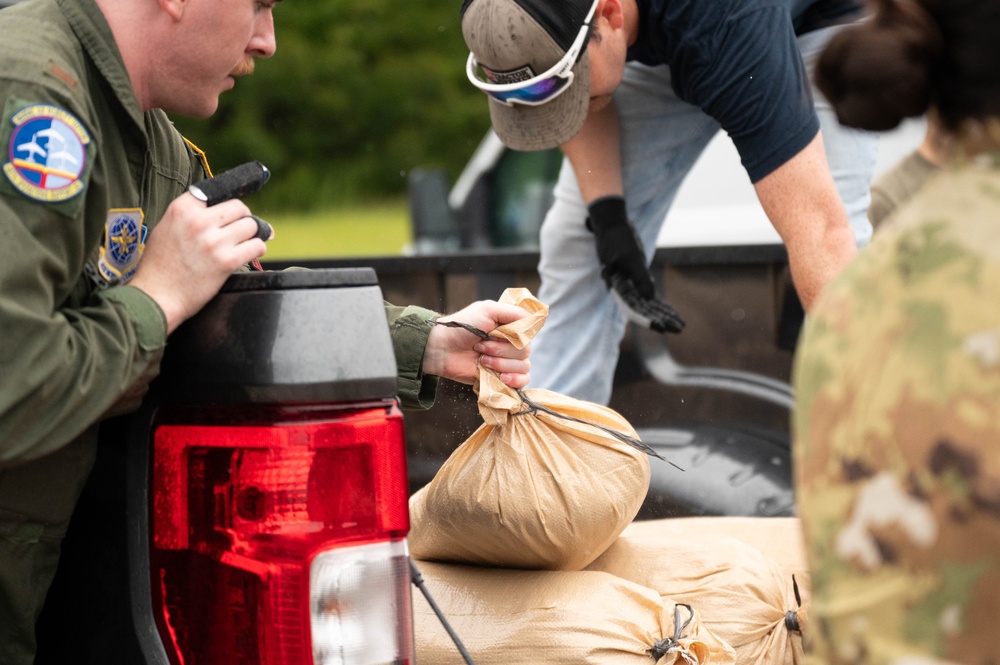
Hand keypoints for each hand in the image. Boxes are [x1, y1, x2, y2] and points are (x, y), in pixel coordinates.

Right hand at [130, 193, 267, 332]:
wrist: (156, 297)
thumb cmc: (159, 266)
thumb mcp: (166, 228)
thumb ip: (189, 216)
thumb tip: (216, 209)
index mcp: (182, 209)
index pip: (217, 192)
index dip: (229, 203)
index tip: (237, 209)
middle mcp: (198, 221)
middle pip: (239, 208)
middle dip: (244, 218)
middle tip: (243, 229)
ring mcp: (213, 241)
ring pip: (251, 226)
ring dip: (252, 235)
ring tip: (246, 242)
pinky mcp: (226, 261)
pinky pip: (256, 246)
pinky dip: (258, 249)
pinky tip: (252, 253)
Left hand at [423, 301, 531, 388]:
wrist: (442, 349)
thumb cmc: (462, 326)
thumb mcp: (487, 310)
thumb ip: (512, 312)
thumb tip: (534, 319)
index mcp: (510, 328)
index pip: (529, 334)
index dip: (517, 336)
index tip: (499, 334)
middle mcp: (511, 345)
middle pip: (525, 352)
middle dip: (502, 351)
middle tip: (480, 347)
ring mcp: (506, 363)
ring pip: (523, 367)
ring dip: (502, 364)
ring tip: (482, 360)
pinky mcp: (501, 379)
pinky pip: (522, 382)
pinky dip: (514, 380)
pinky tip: (501, 377)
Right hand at [588, 196, 684, 333]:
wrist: (611, 224)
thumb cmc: (619, 239)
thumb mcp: (631, 258)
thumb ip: (640, 278)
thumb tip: (650, 298)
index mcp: (617, 287)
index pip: (633, 309)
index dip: (648, 320)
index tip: (662, 328)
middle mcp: (622, 289)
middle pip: (642, 310)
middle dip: (661, 320)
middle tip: (679, 329)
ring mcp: (628, 284)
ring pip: (647, 305)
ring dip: (663, 314)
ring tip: (680, 324)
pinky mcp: (635, 278)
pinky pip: (648, 295)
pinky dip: (660, 303)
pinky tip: (671, 311)